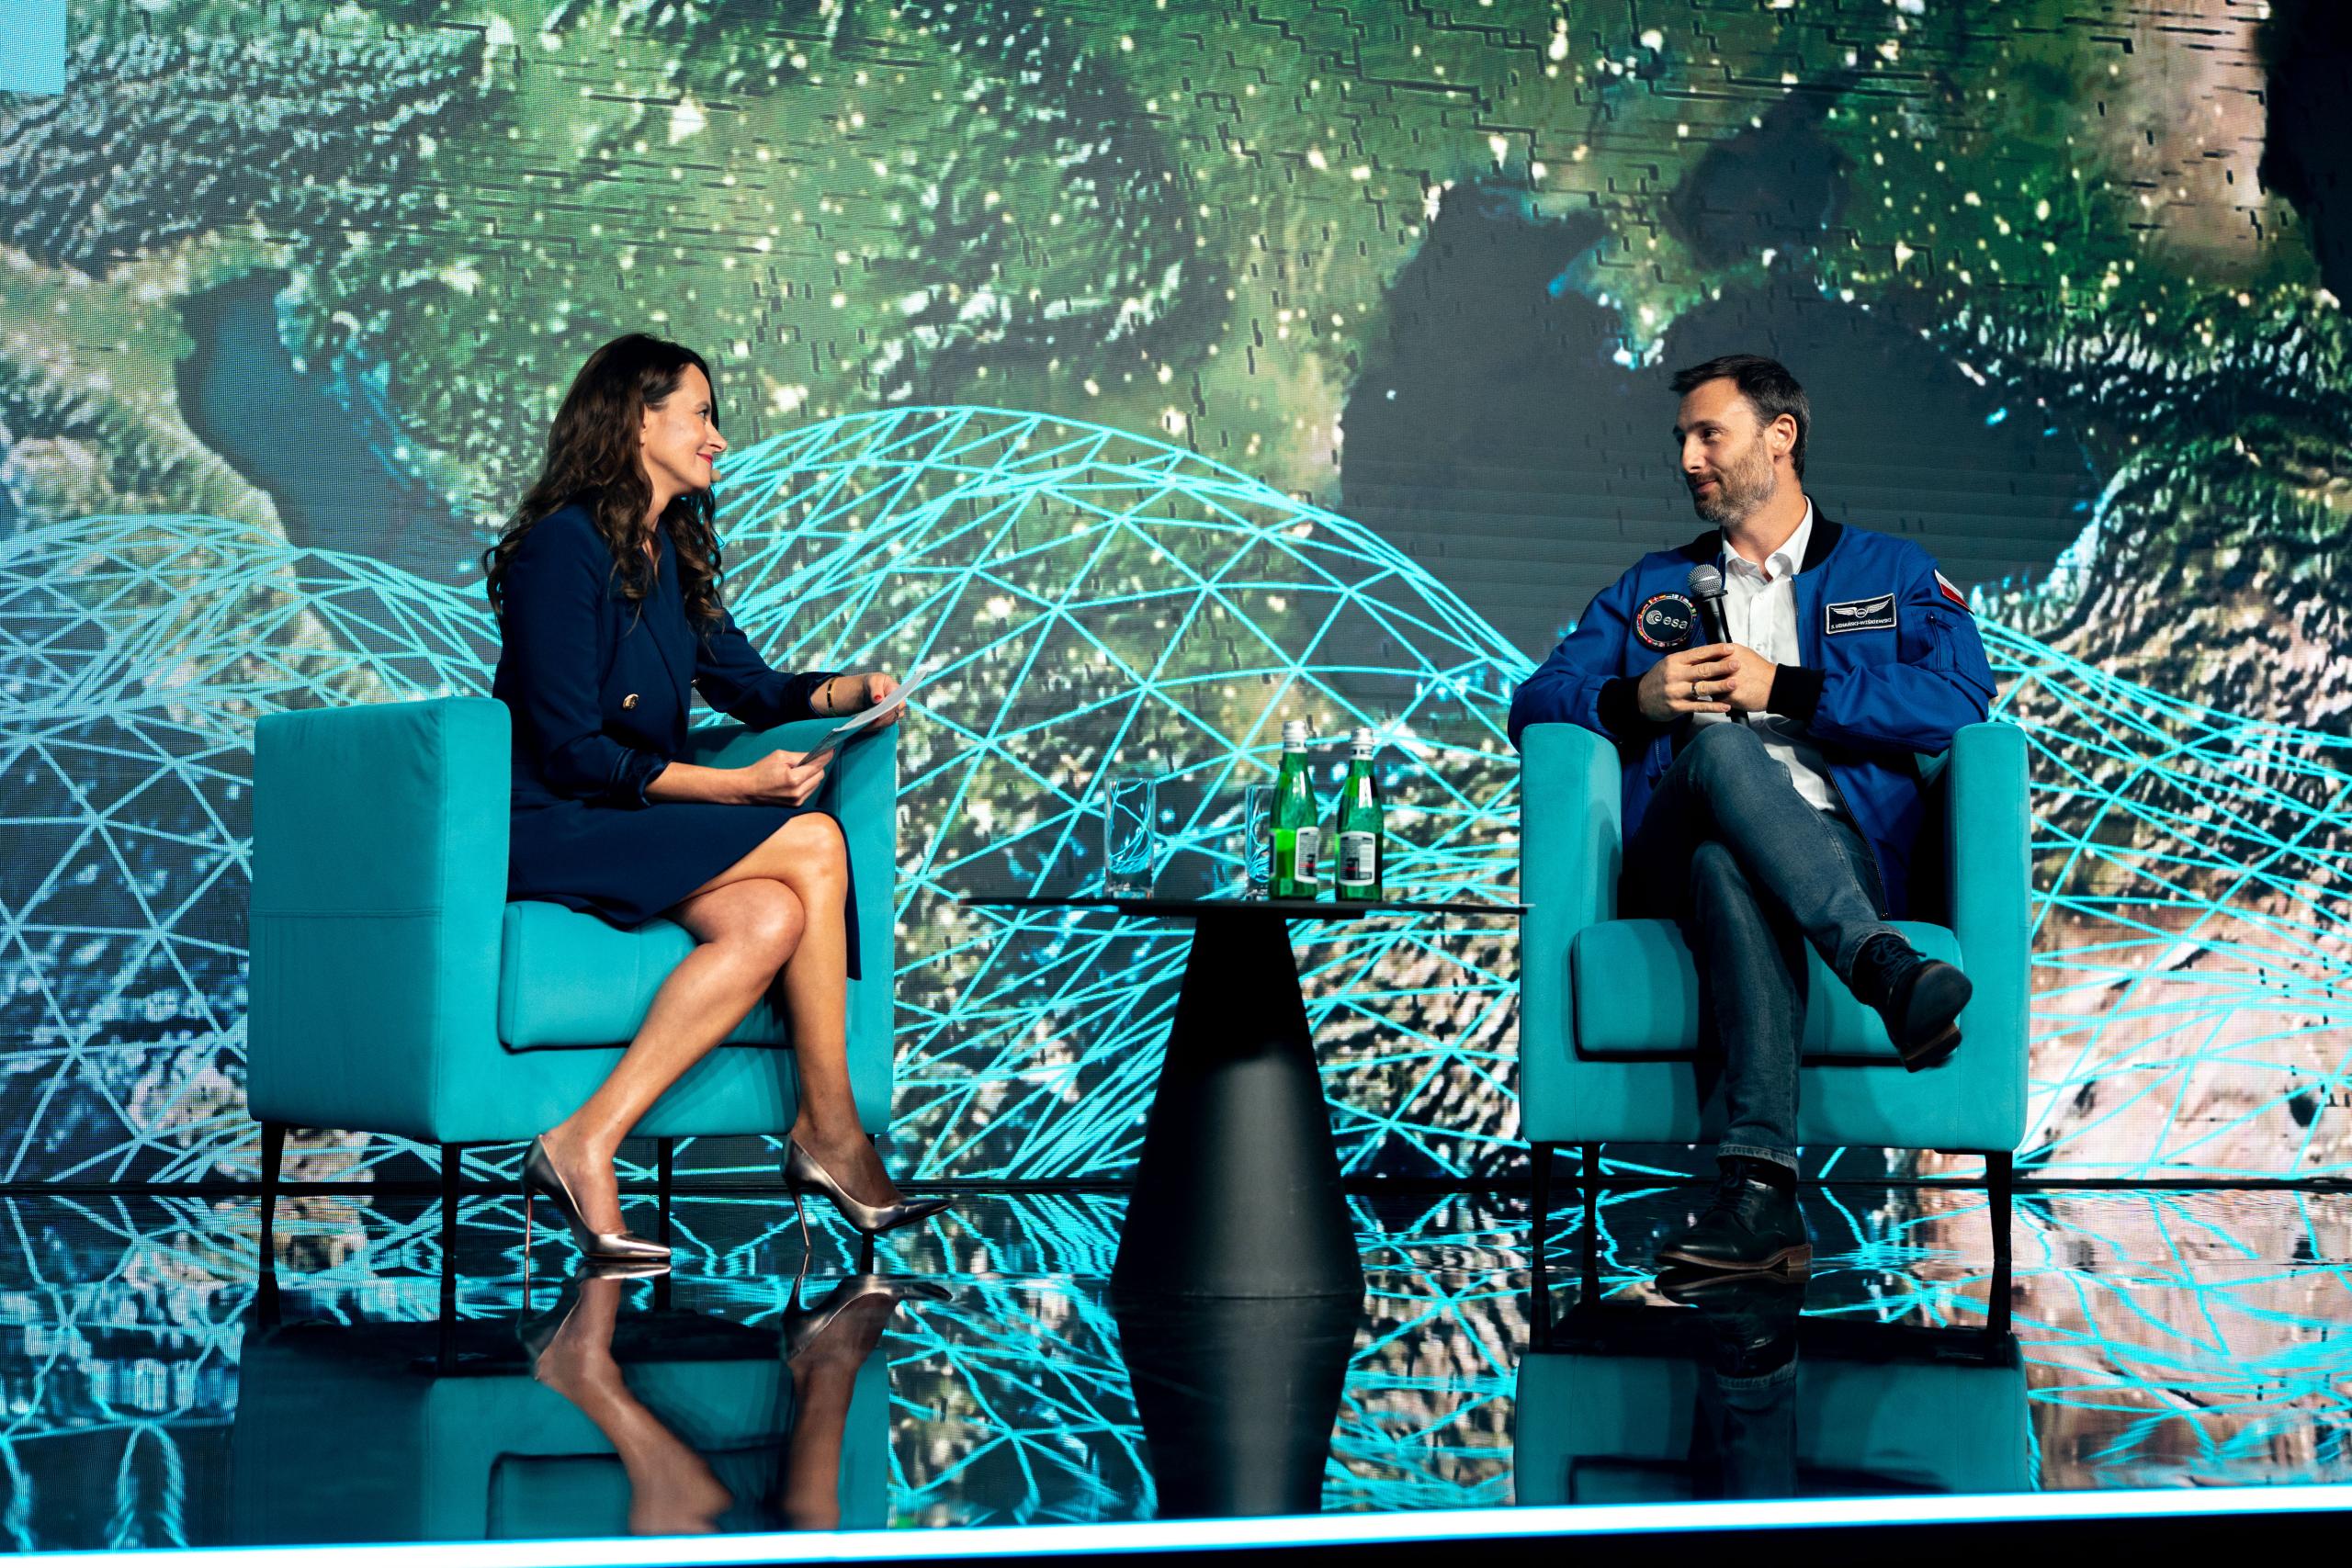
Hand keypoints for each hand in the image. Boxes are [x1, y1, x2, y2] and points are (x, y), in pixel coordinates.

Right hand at [735, 747, 833, 806]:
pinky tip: (797, 779)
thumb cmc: (761, 770)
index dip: (824, 757)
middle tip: (809, 759)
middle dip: (817, 766)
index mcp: (794, 779)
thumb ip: (801, 756)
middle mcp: (798, 792)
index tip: (831, 750)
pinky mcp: (796, 805)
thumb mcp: (780, 757)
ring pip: (816, 783)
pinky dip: (807, 783)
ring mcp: (798, 801)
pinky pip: (809, 791)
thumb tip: (817, 755)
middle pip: (819, 775)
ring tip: (799, 770)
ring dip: (812, 775)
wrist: (747, 789)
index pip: (816, 766)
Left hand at [855, 671, 902, 727]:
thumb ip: (876, 689)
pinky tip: (865, 727)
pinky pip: (885, 725)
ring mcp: (895, 711)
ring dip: (878, 725)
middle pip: (894, 714)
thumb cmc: (872, 683)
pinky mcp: (889, 718)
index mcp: (897, 691)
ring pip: (890, 721)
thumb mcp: (872, 681)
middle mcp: (899, 702)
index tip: (878, 716)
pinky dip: (875, 727)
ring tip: (865, 726)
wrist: (868, 690)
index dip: (888, 711)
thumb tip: (878, 699)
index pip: (897, 703)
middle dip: (882, 720)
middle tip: (869, 723)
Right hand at [1636, 642, 1775, 721]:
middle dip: (1721, 667)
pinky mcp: (1677, 707)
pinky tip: (1726, 706)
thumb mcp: (1669, 664)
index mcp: (1674, 661)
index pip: (1698, 653)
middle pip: (1702, 670)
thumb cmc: (1658, 680)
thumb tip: (1711, 653)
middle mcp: (1675, 675)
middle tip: (1737, 664)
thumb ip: (1688, 660)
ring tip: (1735, 683)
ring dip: (1720, 686)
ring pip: (1702, 688)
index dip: (1715, 650)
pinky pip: (1698, 707)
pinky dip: (1713, 707)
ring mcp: (1676, 692)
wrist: (1638, 699)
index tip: (1731, 648)